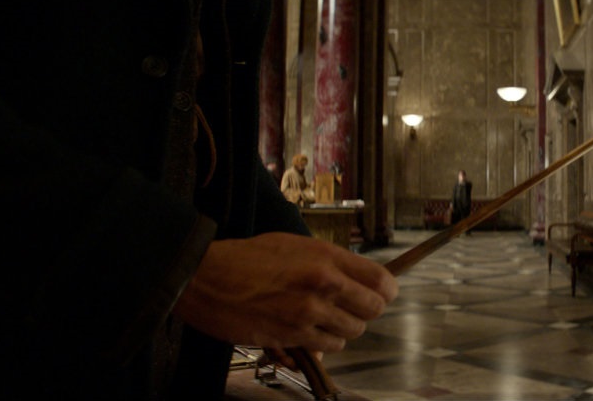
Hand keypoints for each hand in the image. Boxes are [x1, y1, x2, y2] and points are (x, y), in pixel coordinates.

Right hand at [174, 232, 397, 352]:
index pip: (381, 280)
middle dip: (366, 311)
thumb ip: (328, 262)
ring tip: (325, 319)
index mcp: (325, 256)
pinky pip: (328, 347)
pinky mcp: (292, 335)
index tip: (382, 293)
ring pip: (353, 331)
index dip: (386, 290)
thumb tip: (355, 278)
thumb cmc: (246, 258)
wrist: (205, 277)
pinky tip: (310, 332)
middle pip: (373, 309)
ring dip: (343, 329)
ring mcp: (308, 312)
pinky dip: (324, 343)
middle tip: (352, 308)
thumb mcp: (294, 245)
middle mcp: (323, 283)